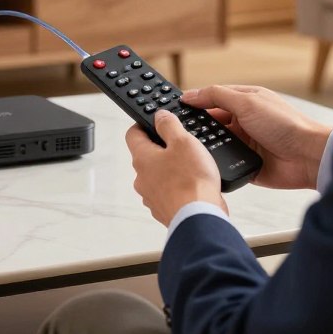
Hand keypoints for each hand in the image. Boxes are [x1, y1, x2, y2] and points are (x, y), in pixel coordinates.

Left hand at [126, 111, 226, 226]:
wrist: (199, 218)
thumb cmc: (191, 181)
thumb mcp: (183, 141)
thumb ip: (169, 125)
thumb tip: (159, 116)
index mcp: (142, 158)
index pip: (133, 134)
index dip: (144, 124)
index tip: (156, 121)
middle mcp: (142, 178)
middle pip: (146, 156)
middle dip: (162, 148)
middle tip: (180, 144)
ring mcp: (152, 196)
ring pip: (158, 175)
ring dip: (171, 169)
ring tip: (191, 166)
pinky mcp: (164, 209)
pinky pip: (168, 193)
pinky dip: (178, 187)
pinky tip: (193, 184)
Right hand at [181, 86, 332, 190]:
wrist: (307, 157)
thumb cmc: (286, 124)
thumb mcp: (247, 102)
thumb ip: (216, 96)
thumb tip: (190, 94)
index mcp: (243, 102)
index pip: (211, 99)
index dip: (194, 103)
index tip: (174, 108)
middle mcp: (242, 122)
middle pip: (210, 123)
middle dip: (196, 126)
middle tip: (178, 130)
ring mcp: (243, 143)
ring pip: (213, 143)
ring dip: (205, 145)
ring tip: (189, 147)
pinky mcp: (244, 164)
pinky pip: (223, 162)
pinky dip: (215, 162)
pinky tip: (205, 162)